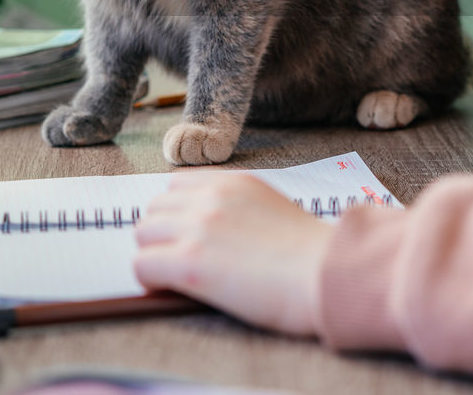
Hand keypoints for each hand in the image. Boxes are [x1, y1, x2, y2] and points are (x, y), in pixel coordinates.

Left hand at [134, 172, 333, 336]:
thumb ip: (240, 211)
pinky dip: (151, 279)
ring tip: (176, 278)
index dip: (177, 213)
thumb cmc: (312, 256)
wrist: (330, 276)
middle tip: (179, 261)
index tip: (186, 235)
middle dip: (163, 234)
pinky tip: (172, 290)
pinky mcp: (190, 262)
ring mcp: (199, 227)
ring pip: (143, 233)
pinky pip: (142, 264)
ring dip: (155, 254)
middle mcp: (212, 197)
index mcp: (235, 183)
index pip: (178, 185)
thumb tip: (210, 233)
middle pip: (155, 208)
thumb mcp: (274, 211)